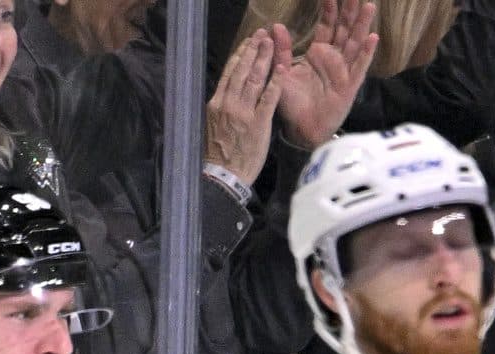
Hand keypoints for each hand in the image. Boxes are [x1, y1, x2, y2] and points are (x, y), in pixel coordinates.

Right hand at [203, 25, 283, 186]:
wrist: (223, 176)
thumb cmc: (218, 155)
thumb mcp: (211, 126)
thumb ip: (220, 108)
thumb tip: (226, 93)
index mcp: (216, 104)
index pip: (229, 73)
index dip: (239, 56)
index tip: (247, 43)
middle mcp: (229, 104)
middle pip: (242, 71)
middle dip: (253, 50)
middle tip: (262, 35)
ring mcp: (244, 113)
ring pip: (255, 79)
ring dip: (264, 59)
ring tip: (271, 44)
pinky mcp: (259, 123)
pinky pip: (269, 98)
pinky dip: (276, 81)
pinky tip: (282, 68)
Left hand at [275, 0, 377, 150]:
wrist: (302, 129)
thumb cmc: (293, 103)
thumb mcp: (283, 73)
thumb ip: (282, 51)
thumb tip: (275, 26)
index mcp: (318, 53)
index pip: (326, 26)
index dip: (329, 10)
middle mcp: (334, 58)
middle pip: (345, 29)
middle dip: (350, 11)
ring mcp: (344, 70)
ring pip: (355, 43)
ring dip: (362, 25)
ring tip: (368, 6)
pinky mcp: (350, 85)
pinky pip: (360, 67)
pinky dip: (366, 53)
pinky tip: (373, 37)